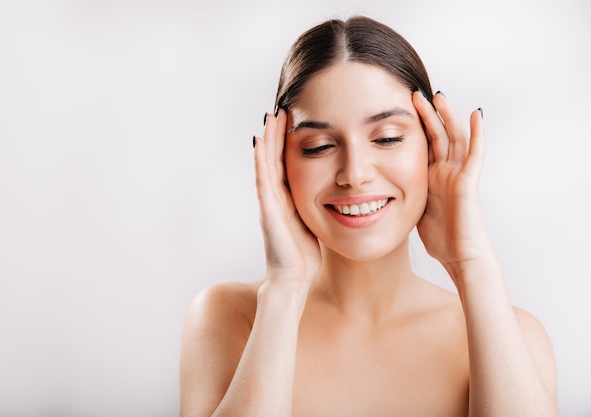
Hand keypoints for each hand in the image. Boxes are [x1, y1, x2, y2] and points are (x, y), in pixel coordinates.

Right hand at [254, 109, 320, 291]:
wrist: (293, 278)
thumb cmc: (306, 254)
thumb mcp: (315, 221)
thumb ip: (319, 205)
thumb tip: (337, 192)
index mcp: (288, 197)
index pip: (287, 162)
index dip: (289, 141)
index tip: (296, 119)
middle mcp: (275, 196)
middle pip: (274, 156)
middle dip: (278, 133)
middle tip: (283, 107)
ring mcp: (269, 201)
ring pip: (266, 162)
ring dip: (269, 138)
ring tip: (273, 115)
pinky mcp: (268, 209)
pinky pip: (263, 178)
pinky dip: (261, 159)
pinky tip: (261, 141)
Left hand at [412, 91, 494, 281]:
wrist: (458, 256)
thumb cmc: (441, 238)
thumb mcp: (414, 208)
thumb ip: (406, 193)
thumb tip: (382, 187)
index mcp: (431, 177)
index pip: (424, 144)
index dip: (416, 126)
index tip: (402, 108)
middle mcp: (446, 172)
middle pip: (438, 135)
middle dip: (428, 114)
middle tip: (415, 93)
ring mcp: (458, 175)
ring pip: (455, 138)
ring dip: (447, 116)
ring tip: (439, 96)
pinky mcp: (468, 182)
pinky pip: (475, 153)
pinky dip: (478, 133)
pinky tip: (476, 114)